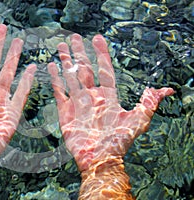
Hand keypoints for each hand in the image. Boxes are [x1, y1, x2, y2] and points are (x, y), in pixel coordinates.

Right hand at [48, 34, 173, 171]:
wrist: (99, 159)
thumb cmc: (119, 141)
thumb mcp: (138, 120)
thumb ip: (149, 103)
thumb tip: (168, 90)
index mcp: (108, 96)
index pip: (104, 69)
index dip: (101, 54)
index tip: (97, 38)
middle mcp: (92, 96)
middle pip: (85, 69)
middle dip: (80, 53)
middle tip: (74, 37)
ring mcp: (77, 103)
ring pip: (71, 76)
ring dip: (66, 61)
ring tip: (61, 46)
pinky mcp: (65, 111)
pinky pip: (59, 91)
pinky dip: (55, 79)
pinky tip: (52, 67)